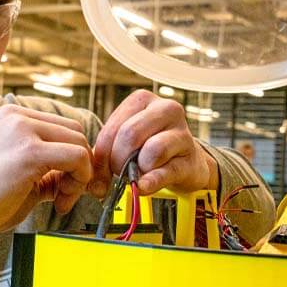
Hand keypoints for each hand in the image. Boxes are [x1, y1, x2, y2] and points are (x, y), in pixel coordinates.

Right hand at [0, 105, 92, 264]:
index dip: (71, 159)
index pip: (63, 128)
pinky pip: (78, 157)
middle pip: (76, 133)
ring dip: (80, 176)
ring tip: (59, 200)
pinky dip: (79, 181)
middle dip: (79, 167)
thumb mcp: (19, 173)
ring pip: (81, 144)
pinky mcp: (29, 152)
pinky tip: (60, 201)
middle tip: (62, 197)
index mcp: (12, 116)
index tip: (61, 188)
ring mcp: (23, 130)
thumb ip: (47, 168)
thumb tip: (78, 172)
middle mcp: (17, 115)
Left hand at [89, 90, 217, 197]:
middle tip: (118, 175)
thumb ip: (105, 157)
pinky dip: (152, 182)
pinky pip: (167, 171)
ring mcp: (183, 133)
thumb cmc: (148, 148)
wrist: (184, 162)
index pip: (113, 128)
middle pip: (130, 135)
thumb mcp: (124, 144)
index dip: (101, 156)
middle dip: (118, 161)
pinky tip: (143, 186)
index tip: (99, 174)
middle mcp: (166, 109)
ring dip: (138, 169)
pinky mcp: (192, 159)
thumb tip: (95, 185)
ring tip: (138, 174)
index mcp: (142, 100)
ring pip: (152, 150)